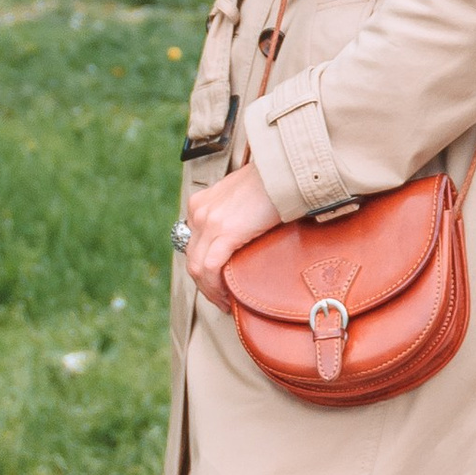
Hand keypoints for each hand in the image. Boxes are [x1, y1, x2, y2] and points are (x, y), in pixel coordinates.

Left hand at [180, 159, 279, 302]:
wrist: (283, 170)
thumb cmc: (272, 183)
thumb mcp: (242, 199)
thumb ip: (233, 217)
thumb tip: (243, 241)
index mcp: (200, 204)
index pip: (193, 245)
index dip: (203, 270)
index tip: (218, 285)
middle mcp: (199, 212)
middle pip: (192, 259)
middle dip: (204, 285)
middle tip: (222, 300)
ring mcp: (208, 221)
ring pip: (197, 268)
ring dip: (210, 291)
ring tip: (226, 303)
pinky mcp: (224, 231)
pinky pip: (210, 268)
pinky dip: (216, 287)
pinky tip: (228, 297)